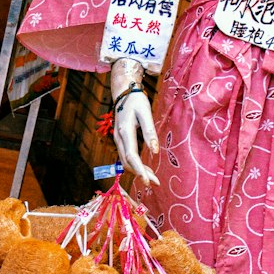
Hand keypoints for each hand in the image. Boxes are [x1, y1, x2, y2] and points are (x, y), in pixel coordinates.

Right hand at [110, 59, 158, 187]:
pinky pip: (126, 156)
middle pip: (128, 162)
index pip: (131, 156)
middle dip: (141, 174)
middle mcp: (118, 138)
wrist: (123, 91)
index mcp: (125, 132)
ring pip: (125, 161)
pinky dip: (135, 164)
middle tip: (155, 182)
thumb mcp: (145, 113)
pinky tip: (145, 168)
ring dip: (138, 170)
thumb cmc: (136, 100)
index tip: (149, 182)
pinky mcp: (120, 139)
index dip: (140, 170)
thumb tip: (155, 151)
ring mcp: (117, 139)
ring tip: (153, 177)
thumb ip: (150, 132)